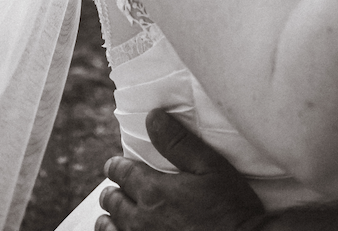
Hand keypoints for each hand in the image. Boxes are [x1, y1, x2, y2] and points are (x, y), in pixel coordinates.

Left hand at [95, 111, 266, 230]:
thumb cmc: (229, 206)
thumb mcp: (209, 166)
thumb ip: (178, 142)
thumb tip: (152, 117)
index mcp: (154, 191)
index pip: (122, 173)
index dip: (116, 166)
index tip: (114, 164)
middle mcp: (141, 219)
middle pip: (113, 202)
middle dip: (112, 191)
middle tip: (114, 188)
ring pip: (110, 229)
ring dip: (109, 218)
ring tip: (110, 215)